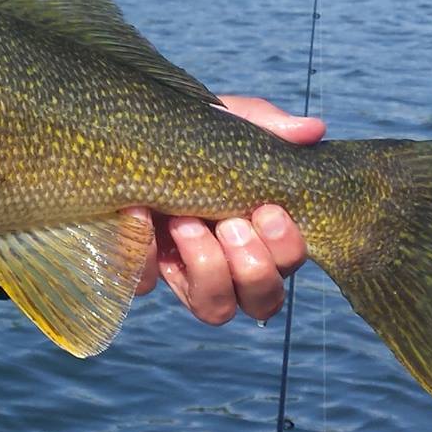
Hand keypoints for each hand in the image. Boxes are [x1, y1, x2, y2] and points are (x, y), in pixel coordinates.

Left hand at [130, 95, 323, 324]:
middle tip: (230, 224)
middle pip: (262, 301)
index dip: (286, 248)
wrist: (119, 135)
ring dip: (207, 268)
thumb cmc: (184, 135)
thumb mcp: (224, 122)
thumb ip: (265, 124)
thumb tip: (312, 128)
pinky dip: (142, 252)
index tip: (269, 210)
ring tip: (185, 223)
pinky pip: (146, 283)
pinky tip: (135, 212)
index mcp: (256, 231)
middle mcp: (227, 263)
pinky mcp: (137, 270)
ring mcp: (182, 272)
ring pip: (214, 309)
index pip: (287, 263)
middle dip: (253, 266)